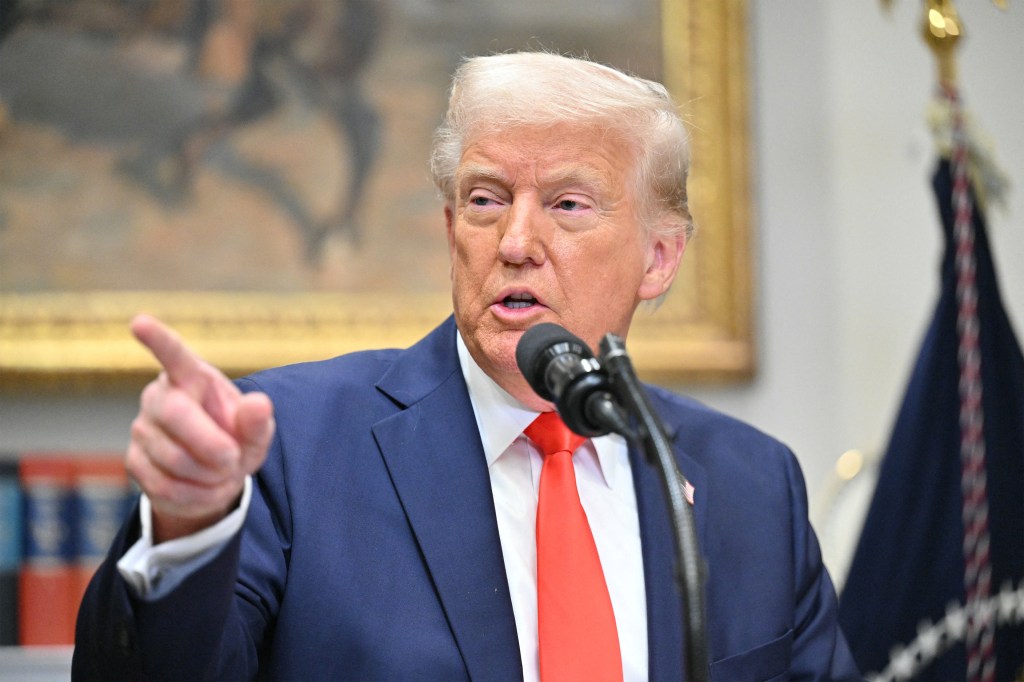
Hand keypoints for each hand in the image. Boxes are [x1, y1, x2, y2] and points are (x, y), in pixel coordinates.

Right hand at [126, 314, 274, 542]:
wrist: (214, 476)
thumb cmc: (235, 439)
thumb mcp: (256, 432)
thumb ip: (257, 421)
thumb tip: (259, 405)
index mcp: (191, 377)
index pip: (173, 353)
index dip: (157, 339)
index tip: (139, 321)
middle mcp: (159, 397)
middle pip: (176, 416)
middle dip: (212, 445)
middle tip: (234, 458)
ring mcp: (141, 429)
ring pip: (174, 459)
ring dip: (210, 476)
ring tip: (222, 472)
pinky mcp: (133, 462)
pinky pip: (166, 487)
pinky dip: (197, 496)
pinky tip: (206, 487)